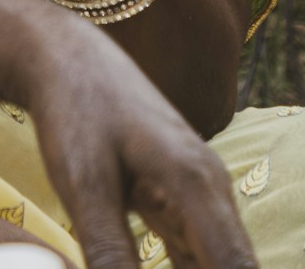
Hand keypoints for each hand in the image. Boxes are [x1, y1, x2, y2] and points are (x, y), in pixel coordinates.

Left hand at [0, 0, 255, 268]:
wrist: (68, 58)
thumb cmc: (77, 112)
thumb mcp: (85, 187)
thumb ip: (110, 253)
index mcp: (199, 186)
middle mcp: (213, 191)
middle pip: (236, 267)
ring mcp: (200, 194)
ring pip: (219, 262)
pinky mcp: (180, 200)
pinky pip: (198, 254)